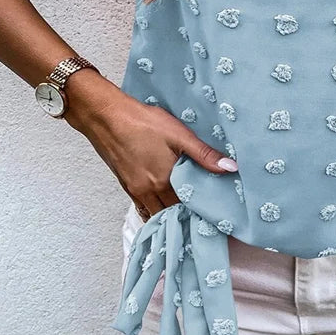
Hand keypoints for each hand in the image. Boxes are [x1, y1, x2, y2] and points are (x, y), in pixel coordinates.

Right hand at [62, 71, 237, 220]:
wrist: (105, 116)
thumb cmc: (142, 122)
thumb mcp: (179, 135)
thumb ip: (204, 155)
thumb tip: (231, 169)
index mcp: (164, 181)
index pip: (187, 207)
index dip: (200, 212)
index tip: (213, 216)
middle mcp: (149, 191)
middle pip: (171, 214)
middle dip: (185, 217)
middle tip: (203, 218)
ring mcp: (135, 190)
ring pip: (156, 213)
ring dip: (169, 216)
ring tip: (185, 215)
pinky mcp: (126, 185)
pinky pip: (143, 208)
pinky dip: (154, 211)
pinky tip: (163, 206)